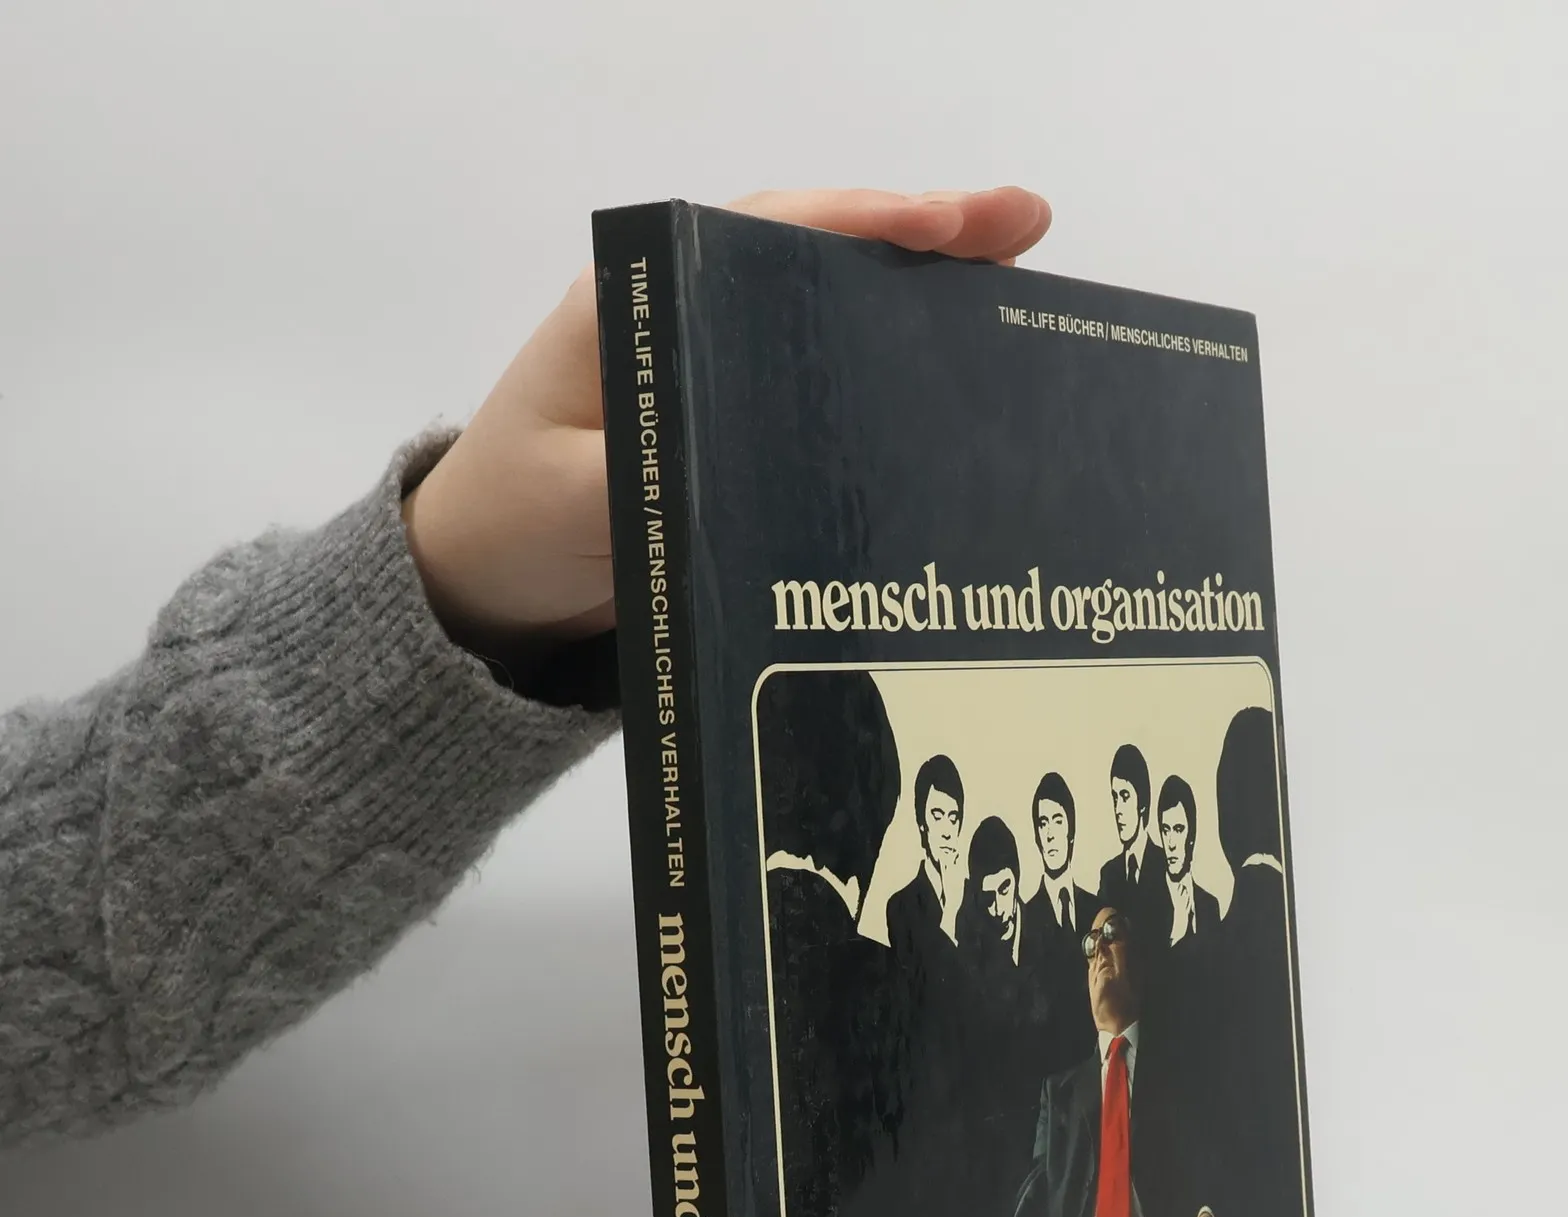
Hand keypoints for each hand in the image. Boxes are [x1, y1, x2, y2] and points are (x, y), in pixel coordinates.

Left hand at [402, 187, 1052, 659]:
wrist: (482, 586)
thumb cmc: (513, 528)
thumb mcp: (579, 506)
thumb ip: (658, 478)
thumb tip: (759, 463)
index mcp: (636, 305)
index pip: (766, 233)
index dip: (866, 222)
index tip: (952, 222)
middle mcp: (683, 316)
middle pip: (819, 255)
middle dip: (925, 237)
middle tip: (1027, 227)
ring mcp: (714, 368)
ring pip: (831, 311)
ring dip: (922, 296)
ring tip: (1023, 287)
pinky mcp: (733, 425)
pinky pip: (823, 379)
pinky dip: (890, 367)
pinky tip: (957, 381)